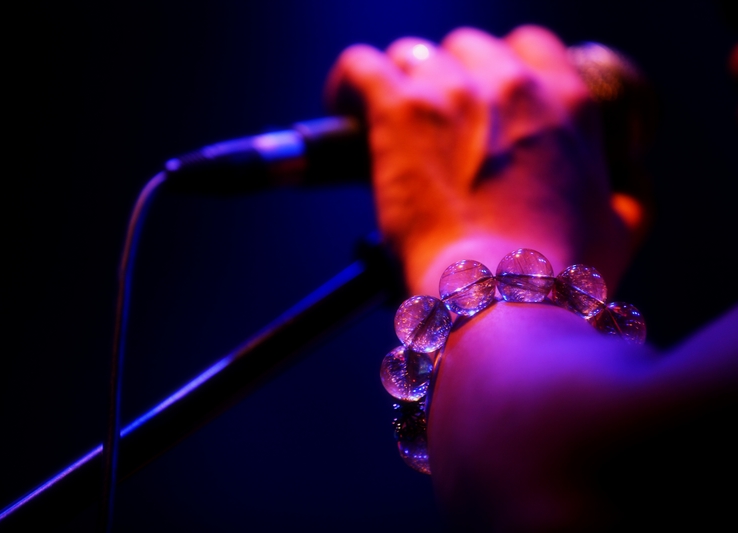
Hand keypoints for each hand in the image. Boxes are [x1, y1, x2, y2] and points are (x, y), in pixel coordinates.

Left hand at [325, 26, 648, 295]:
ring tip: (387, 123)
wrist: (503, 300)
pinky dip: (349, 83)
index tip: (481, 97)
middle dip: (449, 79)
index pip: (530, 45)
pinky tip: (346, 106)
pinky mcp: (400, 110)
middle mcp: (511, 84)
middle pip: (466, 48)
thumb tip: (623, 180)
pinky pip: (361, 66)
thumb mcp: (620, 228)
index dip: (499, 69)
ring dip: (401, 84)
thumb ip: (624, 192)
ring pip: (414, 55)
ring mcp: (453, 92)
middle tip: (433, 124)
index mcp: (566, 103)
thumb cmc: (557, 276)